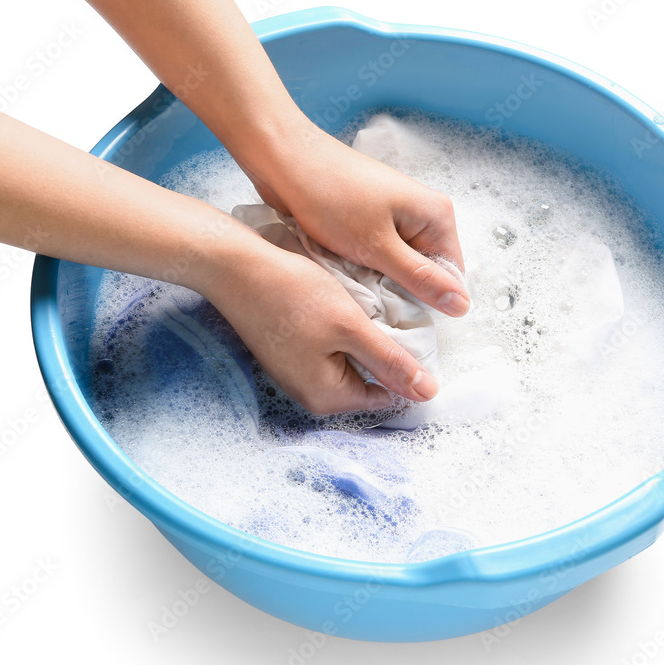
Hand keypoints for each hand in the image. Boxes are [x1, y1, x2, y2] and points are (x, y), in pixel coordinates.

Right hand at [201, 229, 439, 414]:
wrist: (235, 266)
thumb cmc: (292, 294)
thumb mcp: (352, 328)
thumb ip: (390, 362)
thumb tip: (427, 394)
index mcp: (327, 398)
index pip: (386, 395)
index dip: (404, 366)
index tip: (408, 331)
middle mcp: (310, 394)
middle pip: (367, 379)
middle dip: (380, 350)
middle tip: (381, 313)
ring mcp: (296, 374)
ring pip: (348, 361)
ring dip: (360, 337)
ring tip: (360, 307)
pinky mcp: (288, 352)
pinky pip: (328, 349)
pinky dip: (340, 330)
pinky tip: (338, 305)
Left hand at [233, 118, 471, 317]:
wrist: (283, 159)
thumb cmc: (331, 196)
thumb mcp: (379, 247)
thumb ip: (421, 279)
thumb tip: (461, 306)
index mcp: (437, 215)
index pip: (451, 275)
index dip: (429, 299)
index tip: (399, 310)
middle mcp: (423, 213)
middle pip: (426, 271)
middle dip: (401, 289)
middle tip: (371, 297)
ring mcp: (396, 215)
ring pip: (399, 265)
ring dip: (379, 279)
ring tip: (354, 280)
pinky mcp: (371, 219)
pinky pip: (378, 255)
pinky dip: (364, 266)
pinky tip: (346, 268)